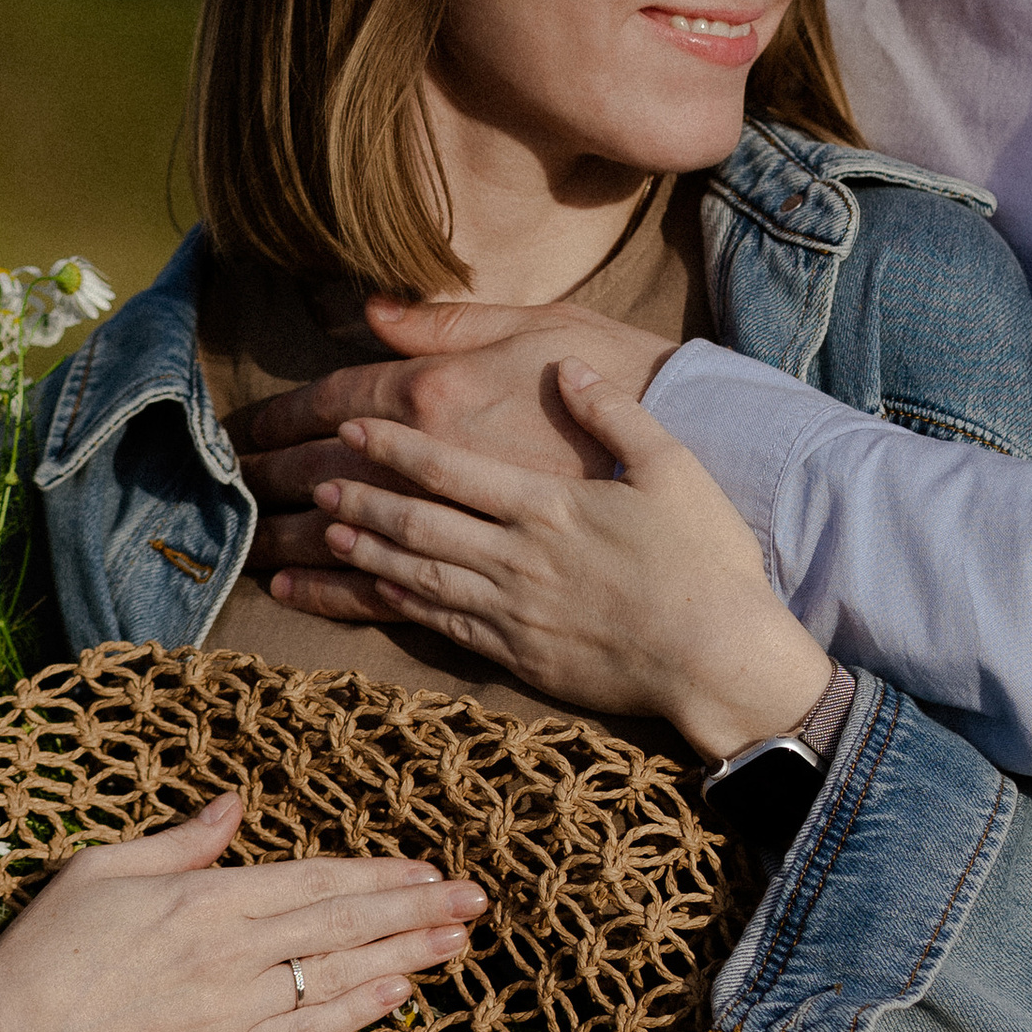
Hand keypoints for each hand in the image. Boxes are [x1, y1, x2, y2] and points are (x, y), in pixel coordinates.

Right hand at [0, 795, 484, 1031]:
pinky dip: (358, 1012)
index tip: (427, 866)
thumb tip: (234, 802)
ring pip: (338, 976)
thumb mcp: (103, 869)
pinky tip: (398, 994)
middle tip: (477, 899)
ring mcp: (234, 1010)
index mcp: (204, 898)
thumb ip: (183, 841)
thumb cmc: (46, 950)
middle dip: (415, 910)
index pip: (313, 880)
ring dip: (405, 957)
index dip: (376, 874)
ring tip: (458, 941)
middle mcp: (231, 952)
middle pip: (343, 923)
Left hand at [304, 368, 831, 761]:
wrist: (718, 660)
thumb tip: (570, 370)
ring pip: (416, 577)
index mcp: (548, 505)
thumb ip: (615, 412)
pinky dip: (396, 608)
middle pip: (417, 524)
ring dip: (364, 552)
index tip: (350, 429)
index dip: (391, 447)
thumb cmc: (705, 560)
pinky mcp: (518, 656)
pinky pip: (441, 627)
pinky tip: (370, 595)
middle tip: (312, 482)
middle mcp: (517, 558)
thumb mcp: (672, 466)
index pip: (449, 468)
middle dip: (359, 499)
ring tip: (321, 533)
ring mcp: (512, 612)